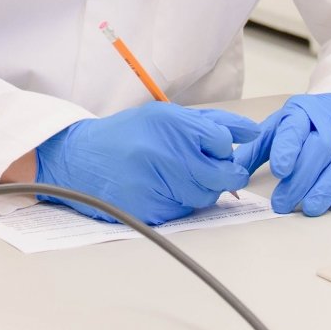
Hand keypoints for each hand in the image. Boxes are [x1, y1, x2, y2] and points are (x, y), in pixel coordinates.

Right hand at [34, 103, 260, 224]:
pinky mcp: (148, 210)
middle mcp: (163, 152)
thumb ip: (212, 122)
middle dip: (220, 175)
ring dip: (199, 190)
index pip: (221, 141)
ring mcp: (154, 184)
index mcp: (170, 123)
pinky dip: (178, 204)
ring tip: (174, 176)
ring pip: (204, 197)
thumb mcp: (166, 117)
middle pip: (220, 175)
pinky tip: (158, 190)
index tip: (208, 149)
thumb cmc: (127, 135)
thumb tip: (252, 132)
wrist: (77, 159)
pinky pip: (183, 213)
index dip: (220, 148)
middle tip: (203, 170)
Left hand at [239, 94, 330, 215]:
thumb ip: (255, 149)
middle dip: (302, 179)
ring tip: (310, 209)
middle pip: (319, 150)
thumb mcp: (279, 126)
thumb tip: (230, 172)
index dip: (288, 149)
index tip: (279, 170)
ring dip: (327, 189)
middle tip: (283, 204)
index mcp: (303, 114)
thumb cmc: (308, 123)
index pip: (295, 129)